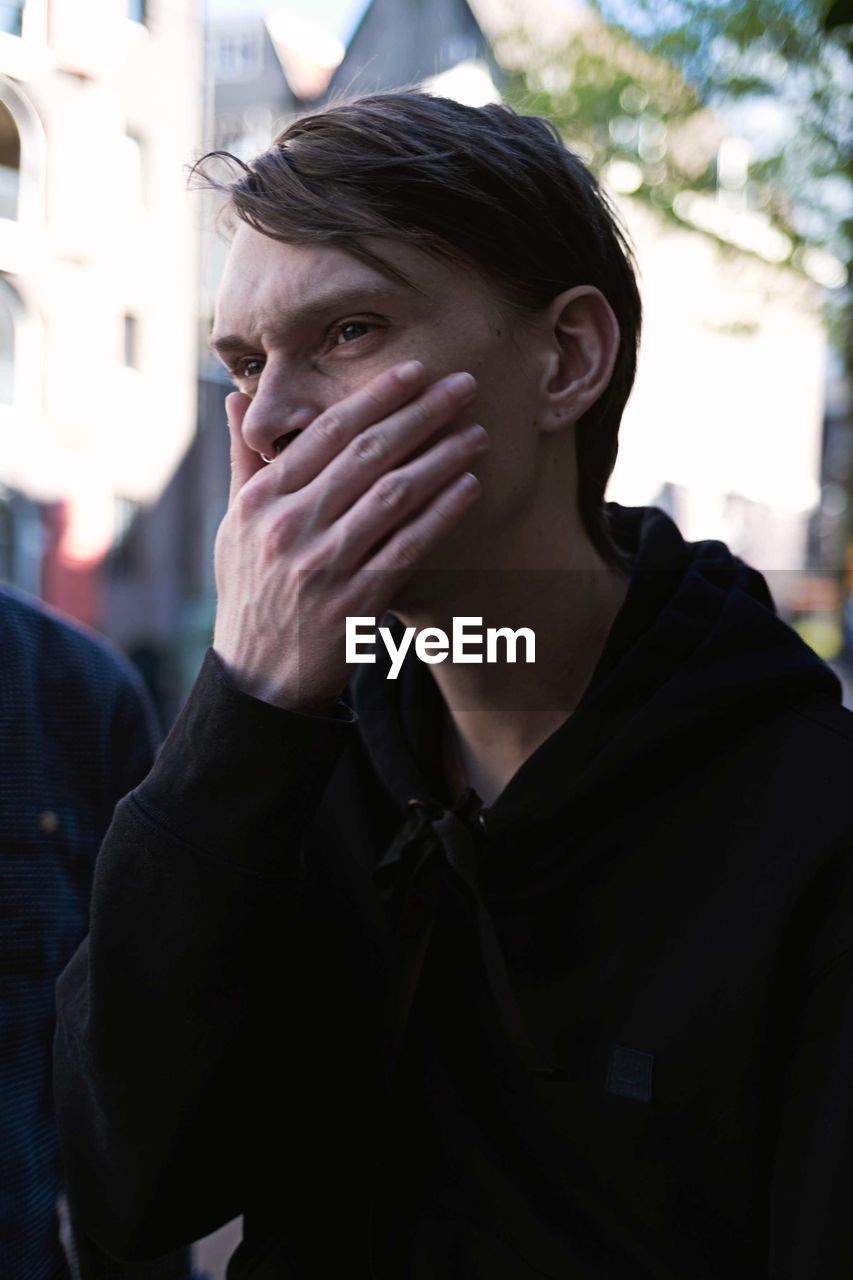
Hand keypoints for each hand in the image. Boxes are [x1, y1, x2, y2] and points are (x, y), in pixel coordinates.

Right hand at [212, 361, 488, 711]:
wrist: (257, 676)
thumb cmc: (250, 591)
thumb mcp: (233, 524)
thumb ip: (243, 459)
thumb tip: (235, 397)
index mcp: (263, 499)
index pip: (327, 432)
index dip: (376, 397)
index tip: (415, 371)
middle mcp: (291, 525)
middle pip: (368, 453)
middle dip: (421, 413)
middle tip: (462, 386)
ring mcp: (323, 564)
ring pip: (394, 494)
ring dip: (441, 458)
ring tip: (476, 434)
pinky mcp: (354, 601)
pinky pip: (407, 546)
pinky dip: (441, 514)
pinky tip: (468, 487)